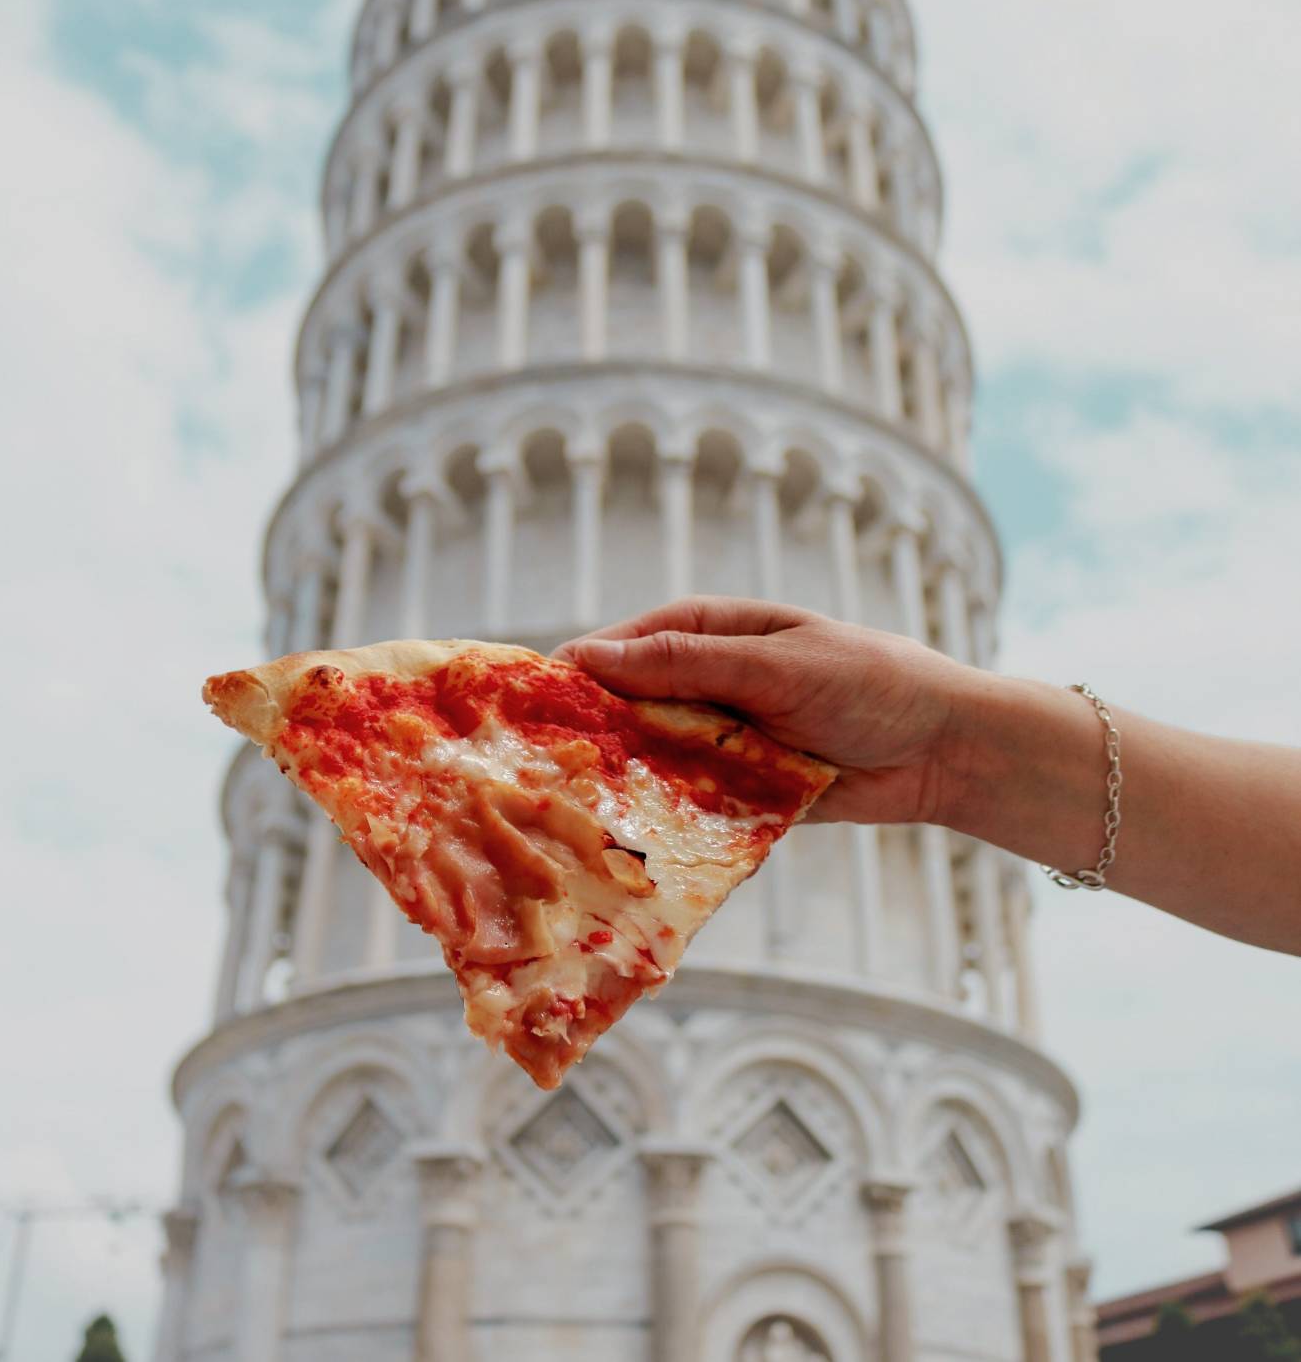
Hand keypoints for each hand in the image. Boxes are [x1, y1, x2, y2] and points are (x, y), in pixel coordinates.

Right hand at [556, 596, 979, 825]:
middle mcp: (710, 682)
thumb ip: (687, 664)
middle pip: (632, 707)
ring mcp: (724, 739)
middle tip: (541, 768)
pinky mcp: (743, 792)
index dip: (581, 672)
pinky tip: (631, 844)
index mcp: (714, 631)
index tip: (531, 702)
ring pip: (656, 761)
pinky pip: (692, 805)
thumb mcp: (773, 665)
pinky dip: (667, 822)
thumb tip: (592, 657)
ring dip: (626, 784)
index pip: (628, 646)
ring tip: (575, 812)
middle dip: (594, 735)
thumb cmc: (867, 681)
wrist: (944, 747)